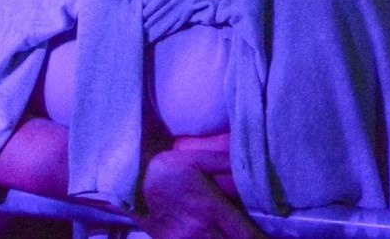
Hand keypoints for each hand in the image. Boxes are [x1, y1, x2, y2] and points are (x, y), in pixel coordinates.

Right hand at [139, 148, 260, 238]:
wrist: (127, 185)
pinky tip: (216, 237)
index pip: (247, 235)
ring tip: (243, 238)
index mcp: (211, 209)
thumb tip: (251, 164)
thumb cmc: (164, 169)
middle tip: (261, 238)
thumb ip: (223, 161)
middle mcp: (202, 232)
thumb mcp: (194, 158)